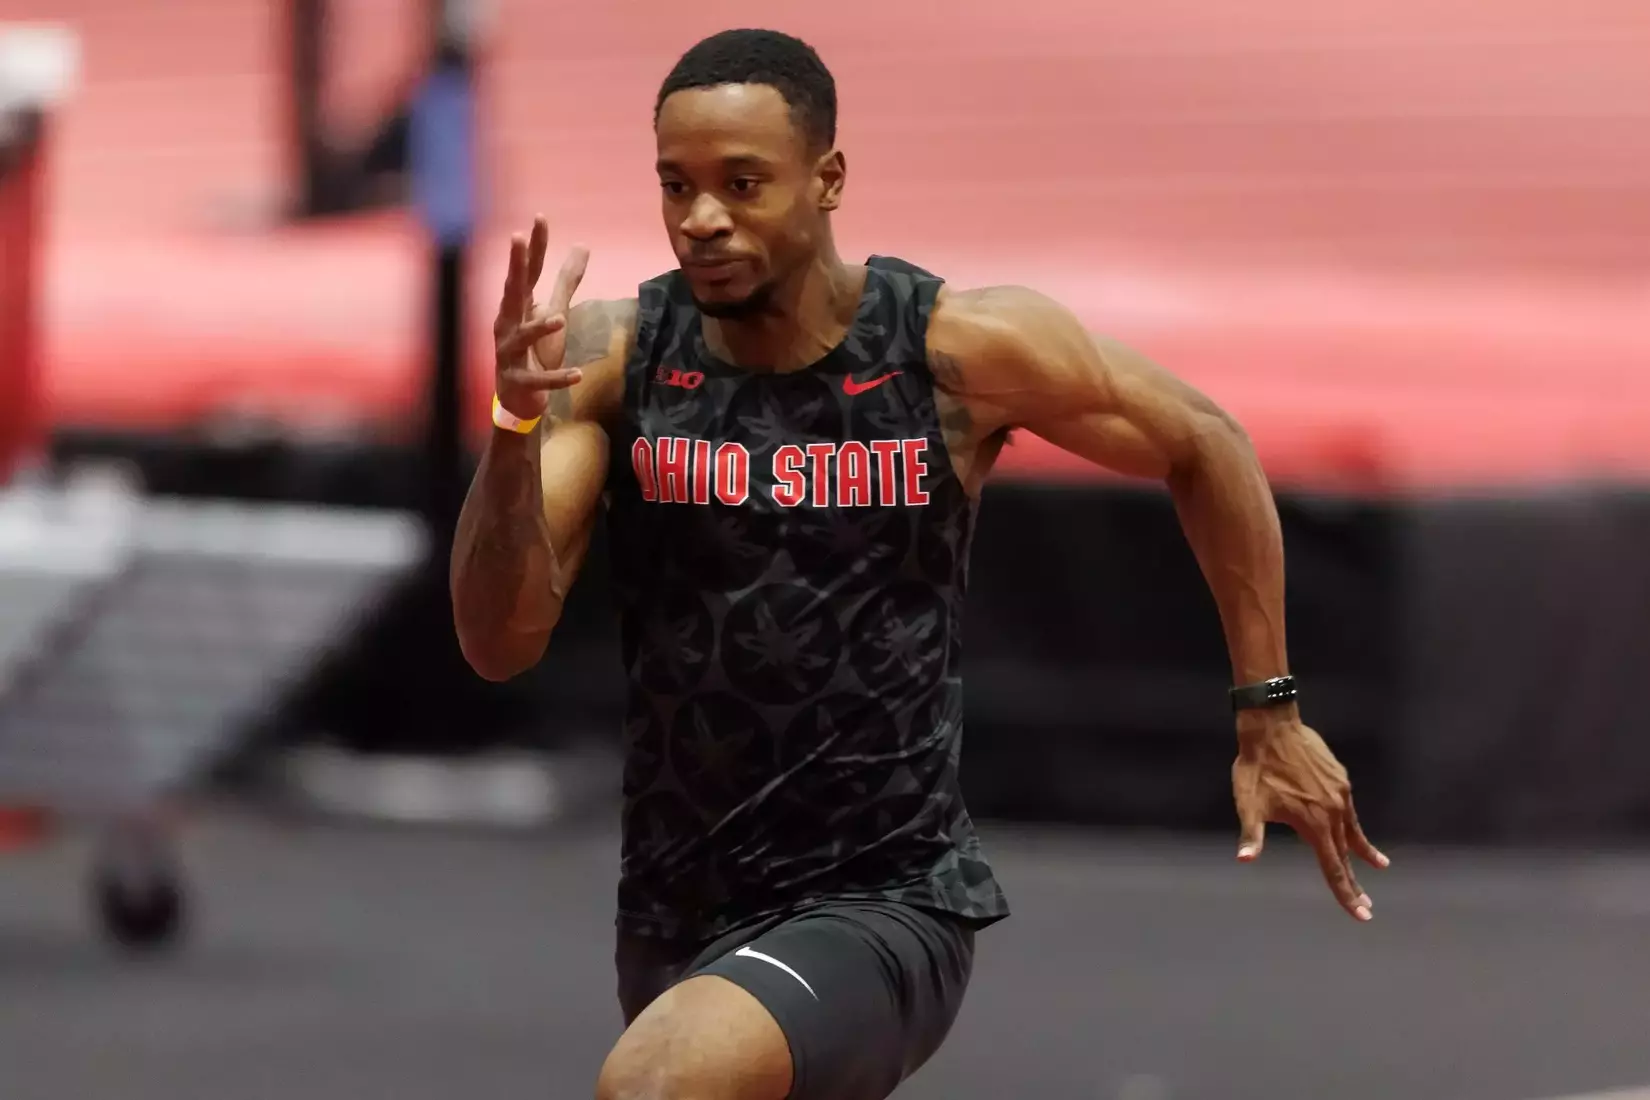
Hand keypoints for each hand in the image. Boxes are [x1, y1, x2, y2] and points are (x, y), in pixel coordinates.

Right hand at [493, 215, 590, 421]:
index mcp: (518, 306)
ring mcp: (510, 353)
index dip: (534, 246)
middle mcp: (508, 324)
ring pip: (522, 337)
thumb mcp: (554, 310)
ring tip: (559, 319)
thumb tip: (582, 245)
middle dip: (515, 266)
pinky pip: (538, 379)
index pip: (528, 271)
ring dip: (539, 328)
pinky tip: (577, 374)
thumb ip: (567, 281)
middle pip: (512, 291)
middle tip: (517, 240)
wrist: (519, 397)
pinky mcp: (518, 380)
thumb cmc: (535, 349)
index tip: (540, 217)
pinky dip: (556, 378)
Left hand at [1231, 712, 1388, 920]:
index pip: (1333, 869)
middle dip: (1355, 883)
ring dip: (1363, 851)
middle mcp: (1334, 812)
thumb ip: (1252, 834)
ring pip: (1353, 830)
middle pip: (1346, 855)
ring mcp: (1341, 794)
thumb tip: (1244, 860)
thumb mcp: (1248, 804)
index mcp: (1314, 824)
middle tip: (1367, 906)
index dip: (1346, 894)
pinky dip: (1353, 823)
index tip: (1362, 914)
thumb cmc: (1257, 768)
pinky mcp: (1341, 779)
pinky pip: (1349, 809)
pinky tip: (1350, 826)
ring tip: (1380, 865)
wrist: (1273, 727)